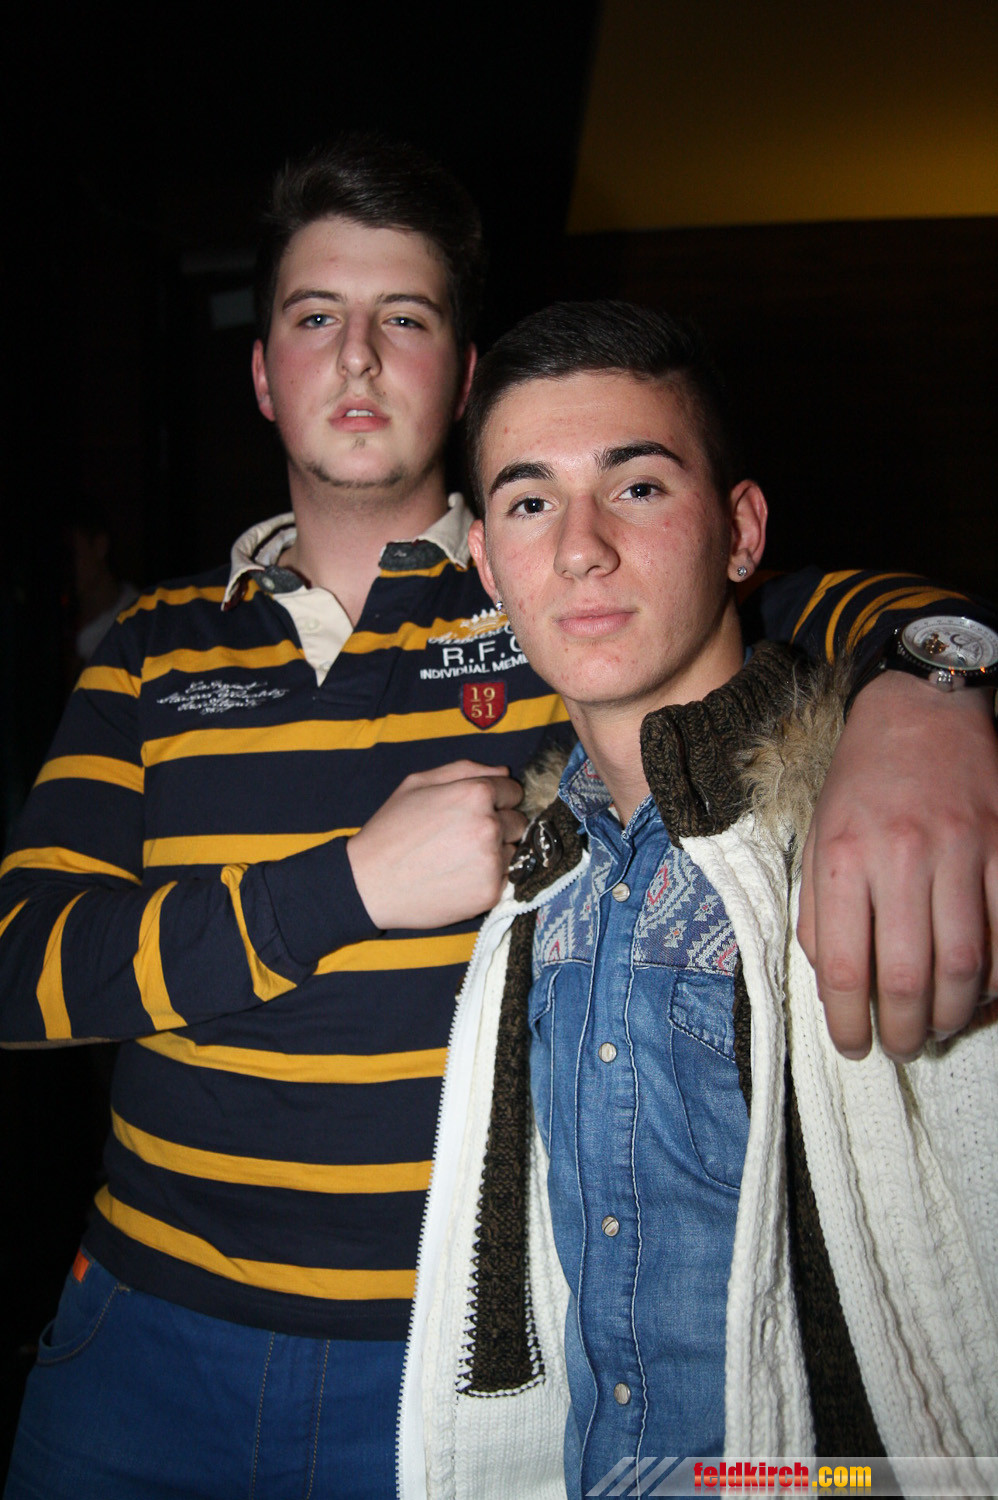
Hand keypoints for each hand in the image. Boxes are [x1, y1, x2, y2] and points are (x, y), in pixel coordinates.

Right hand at [347, 761, 525, 930]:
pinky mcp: (490, 892)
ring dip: (496, 854)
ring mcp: (492, 861)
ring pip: (514, 852)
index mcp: (476, 793)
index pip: (513, 791)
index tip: (473, 812)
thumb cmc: (391, 829)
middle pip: (518, 822)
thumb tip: (504, 771)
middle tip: (464, 838)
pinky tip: (461, 877)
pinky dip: (490, 879)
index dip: (495, 800)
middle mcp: (490, 825)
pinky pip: (507, 880)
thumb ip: (465, 770)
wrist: (369, 883)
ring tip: (460, 859)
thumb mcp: (418, 784)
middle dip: (499, 826)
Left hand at [798, 673, 997, 1060]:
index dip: (848, 1024)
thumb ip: (819, 910)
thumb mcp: (818, 836)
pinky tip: (983, 991)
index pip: (843, 968)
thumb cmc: (861, 780)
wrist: (921, 708)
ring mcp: (960, 850)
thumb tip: (833, 983)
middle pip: (907, 978)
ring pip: (966, 964)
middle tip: (901, 1048)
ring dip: (954, 1015)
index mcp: (842, 857)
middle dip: (904, 1032)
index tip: (853, 1046)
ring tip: (940, 1028)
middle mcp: (900, 856)